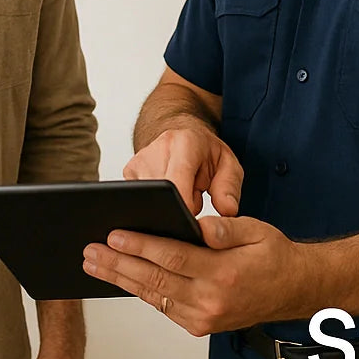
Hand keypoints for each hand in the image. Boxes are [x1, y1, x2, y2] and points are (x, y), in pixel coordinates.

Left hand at [83, 215, 320, 335]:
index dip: (140, 246)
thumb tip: (195, 225)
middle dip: (118, 264)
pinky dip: (140, 292)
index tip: (114, 235)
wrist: (293, 290)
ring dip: (121, 279)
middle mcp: (211, 300)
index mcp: (224, 274)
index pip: (172, 257)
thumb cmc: (273, 255)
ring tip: (94, 264)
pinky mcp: (200, 326)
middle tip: (90, 251)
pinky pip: (163, 307)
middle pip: (154, 279)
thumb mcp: (255, 230)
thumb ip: (224, 228)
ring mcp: (203, 318)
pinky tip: (121, 278)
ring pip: (153, 296)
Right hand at [123, 124, 242, 216]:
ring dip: (165, 208)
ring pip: (147, 200)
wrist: (182, 134)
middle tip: (193, 208)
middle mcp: (157, 149)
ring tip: (181, 200)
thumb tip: (227, 211)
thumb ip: (229, 187)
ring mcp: (139, 161)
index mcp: (185, 143)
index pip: (177, 180)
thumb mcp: (228, 164)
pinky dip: (154, 205)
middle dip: (176, 211)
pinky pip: (138, 200)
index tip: (191, 224)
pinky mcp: (129, 173)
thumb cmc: (205, 152)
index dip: (183, 205)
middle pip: (159, 194)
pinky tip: (166, 200)